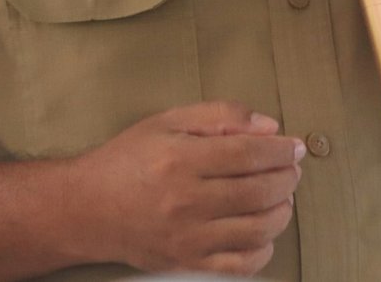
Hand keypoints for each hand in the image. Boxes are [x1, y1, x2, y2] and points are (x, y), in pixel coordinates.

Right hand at [79, 101, 304, 276]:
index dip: (280, 150)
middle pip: (260, 192)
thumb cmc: (127, 160)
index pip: (249, 154)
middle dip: (287, 178)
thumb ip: (220, 116)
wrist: (86, 209)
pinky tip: (262, 231)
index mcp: (181, 160)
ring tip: (281, 196)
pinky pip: (241, 264)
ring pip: (259, 229)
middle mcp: (186, 202)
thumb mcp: (167, 121)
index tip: (294, 146)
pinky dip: (263, 249)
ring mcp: (188, 238)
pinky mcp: (187, 263)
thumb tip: (268, 127)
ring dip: (281, 210)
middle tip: (290, 169)